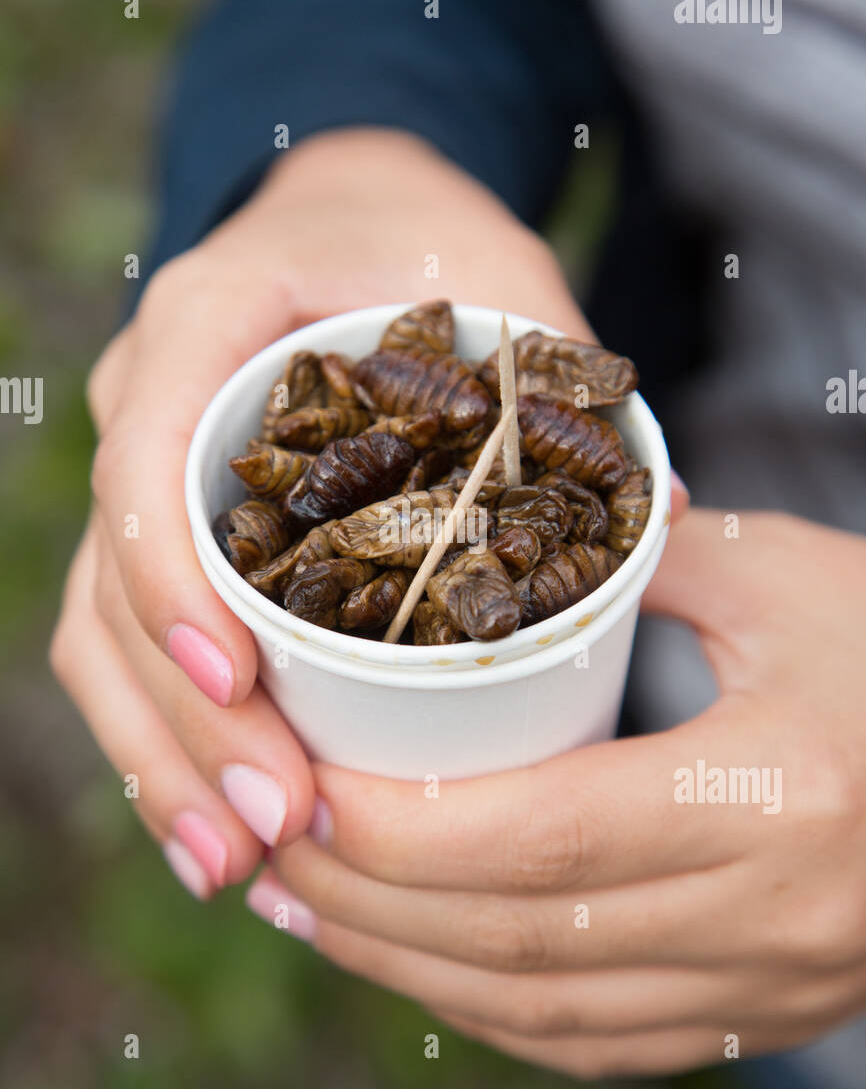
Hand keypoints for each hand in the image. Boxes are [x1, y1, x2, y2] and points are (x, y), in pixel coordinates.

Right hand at [51, 128, 604, 897]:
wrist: (344, 222)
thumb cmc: (417, 244)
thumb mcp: (496, 274)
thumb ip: (559, 375)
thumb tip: (663, 513)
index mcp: (206, 325)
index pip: (146, 458)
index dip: (171, 576)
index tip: (239, 678)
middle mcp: (147, 406)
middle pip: (114, 584)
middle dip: (185, 721)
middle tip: (275, 826)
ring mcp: (147, 480)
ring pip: (104, 637)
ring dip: (162, 760)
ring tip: (235, 866)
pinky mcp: (169, 540)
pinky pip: (133, 649)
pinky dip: (171, 742)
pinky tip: (224, 832)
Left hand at [260, 510, 865, 1076]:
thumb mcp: (787, 578)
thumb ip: (639, 559)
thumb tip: (503, 544)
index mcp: (777, 795)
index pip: (544, 843)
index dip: (400, 829)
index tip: (305, 785)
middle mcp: (773, 917)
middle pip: (521, 939)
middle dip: (368, 901)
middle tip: (272, 842)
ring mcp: (772, 985)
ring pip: (546, 1010)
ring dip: (405, 967)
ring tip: (310, 907)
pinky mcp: (762, 1010)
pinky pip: (599, 1038)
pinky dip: (488, 1005)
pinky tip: (418, 960)